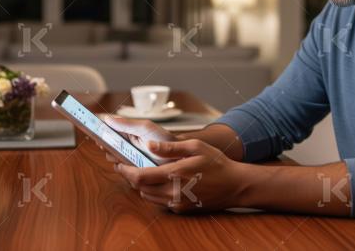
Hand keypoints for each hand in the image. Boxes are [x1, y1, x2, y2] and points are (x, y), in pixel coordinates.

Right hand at [101, 116, 177, 164]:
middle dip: (108, 147)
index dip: (100, 133)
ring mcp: (128, 159)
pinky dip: (123, 170)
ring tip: (123, 156)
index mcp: (126, 132)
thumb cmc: (163, 138)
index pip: (107, 132)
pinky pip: (123, 172)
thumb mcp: (145, 128)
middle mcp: (125, 146)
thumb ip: (127, 123)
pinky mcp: (133, 171)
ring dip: (116, 159)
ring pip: (113, 160)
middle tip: (111, 146)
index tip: (96, 134)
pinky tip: (129, 167)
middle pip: (107, 147)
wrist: (178, 156)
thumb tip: (107, 118)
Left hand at [114, 138, 249, 213]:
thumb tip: (148, 145)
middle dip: (130, 177)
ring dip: (141, 185)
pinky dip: (154, 192)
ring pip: (147, 197)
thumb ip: (170, 147)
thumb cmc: (217, 162)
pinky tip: (158, 181)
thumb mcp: (196, 147)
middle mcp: (173, 192)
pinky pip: (159, 202)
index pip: (139, 177)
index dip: (125, 170)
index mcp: (175, 174)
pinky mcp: (181, 209)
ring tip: (141, 171)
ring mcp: (177, 203)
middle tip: (126, 165)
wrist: (235, 185)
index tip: (119, 163)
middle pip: (140, 188)